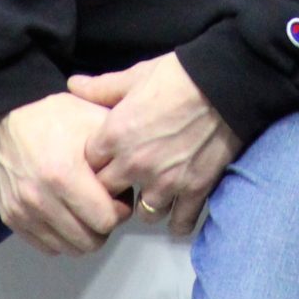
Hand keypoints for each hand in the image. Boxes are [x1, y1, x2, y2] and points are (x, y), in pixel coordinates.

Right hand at [0, 93, 129, 254]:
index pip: (106, 221)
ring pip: (68, 249)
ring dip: (83, 234)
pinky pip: (46, 247)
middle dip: (103, 226)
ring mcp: (23, 211)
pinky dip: (61, 237)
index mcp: (64, 175)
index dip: (119, 210)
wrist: (7, 116)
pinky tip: (66, 213)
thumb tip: (135, 176)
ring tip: (84, 208)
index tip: (117, 196)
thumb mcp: (94, 119)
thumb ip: (118, 149)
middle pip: (89, 242)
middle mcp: (41, 199)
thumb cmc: (56, 116)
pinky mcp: (11, 218)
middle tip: (104, 204)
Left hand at [69, 54, 241, 236]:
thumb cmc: (178, 76)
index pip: (88, 166)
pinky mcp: (194, 189)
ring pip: (145, 214)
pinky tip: (178, 213)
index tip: (106, 160)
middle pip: (110, 194)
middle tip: (126, 181)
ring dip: (148, 205)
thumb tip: (73, 84)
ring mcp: (166, 181)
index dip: (96, 163)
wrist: (225, 84)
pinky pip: (181, 222)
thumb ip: (101, 87)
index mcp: (114, 136)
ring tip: (154, 194)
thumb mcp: (135, 76)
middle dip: (115, 189)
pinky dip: (179, 221)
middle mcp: (135, 164)